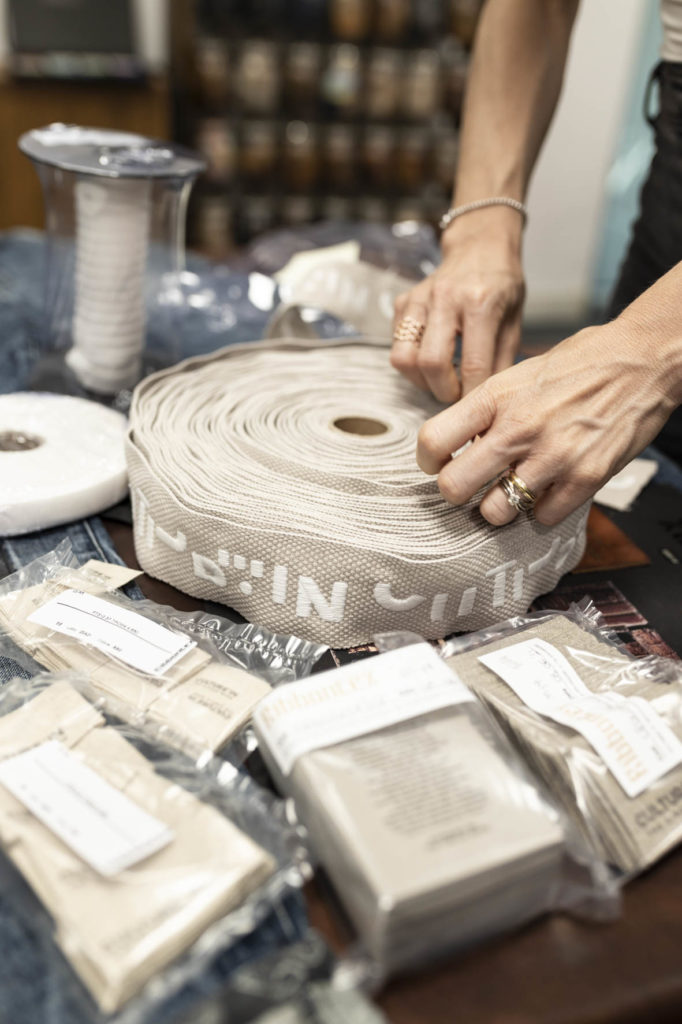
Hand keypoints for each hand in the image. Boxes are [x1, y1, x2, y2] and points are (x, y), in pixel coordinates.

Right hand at [391, 213, 524, 402]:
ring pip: (404, 358)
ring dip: (421, 380)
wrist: (480, 245)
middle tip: (456, 393)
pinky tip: (432, 357)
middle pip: (431, 363)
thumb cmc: (502, 284)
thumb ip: (501, 362)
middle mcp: (446, 299)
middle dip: (443, 391)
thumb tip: (488, 402)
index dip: (472, 395)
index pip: (473, 364)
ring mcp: (419, 298)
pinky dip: (412, 362)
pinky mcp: (403, 301)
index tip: (475, 407)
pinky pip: (397, 345)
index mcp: (481, 303)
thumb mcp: (514, 322)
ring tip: (440, 379)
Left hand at [416, 322, 674, 525]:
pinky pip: (542, 517)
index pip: (432, 440)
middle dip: (457, 493)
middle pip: (454, 487)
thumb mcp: (519, 374)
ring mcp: (552, 456)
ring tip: (512, 489)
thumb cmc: (579, 364)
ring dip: (500, 507)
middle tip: (470, 486)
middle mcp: (518, 428)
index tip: (438, 464)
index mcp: (495, 397)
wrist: (641, 360)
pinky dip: (542, 510)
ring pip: (495, 512)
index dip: (428, 460)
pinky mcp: (585, 478)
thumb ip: (486, 410)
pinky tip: (549, 488)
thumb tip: (457, 443)